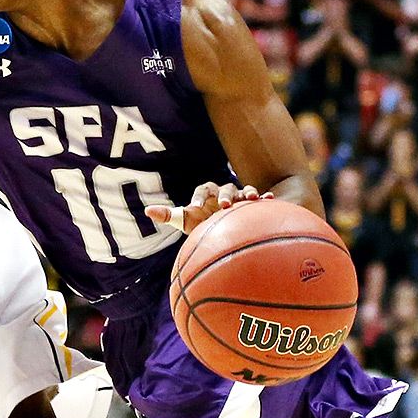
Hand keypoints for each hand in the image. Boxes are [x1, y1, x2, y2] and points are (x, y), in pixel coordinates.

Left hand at [144, 181, 271, 234]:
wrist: (222, 229)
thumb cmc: (201, 224)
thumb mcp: (185, 221)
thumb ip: (169, 215)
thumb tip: (147, 210)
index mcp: (206, 194)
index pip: (202, 189)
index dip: (198, 196)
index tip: (195, 207)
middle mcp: (223, 192)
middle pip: (224, 188)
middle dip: (224, 195)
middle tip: (223, 206)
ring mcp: (239, 197)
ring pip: (243, 190)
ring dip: (247, 193)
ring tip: (250, 199)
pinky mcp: (252, 204)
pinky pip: (260, 198)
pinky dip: (264, 197)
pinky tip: (269, 199)